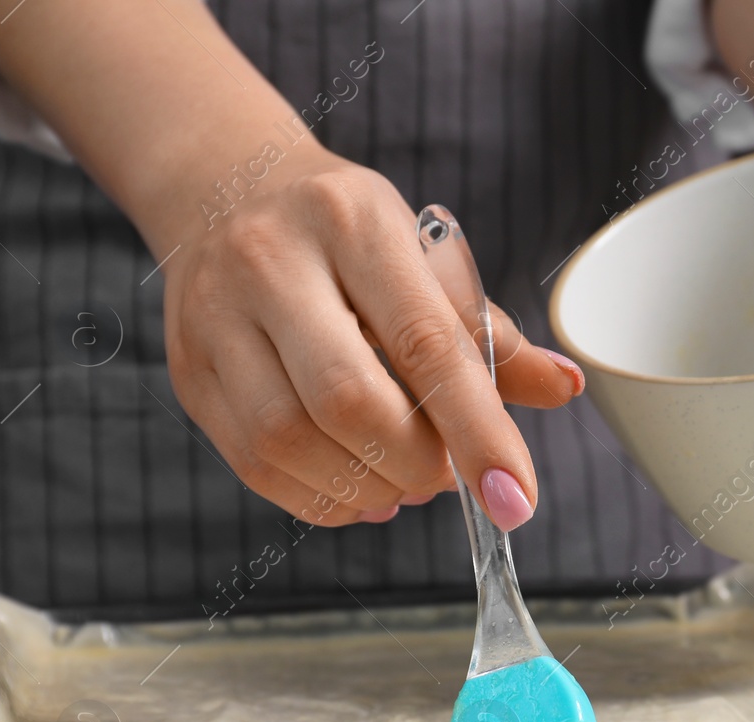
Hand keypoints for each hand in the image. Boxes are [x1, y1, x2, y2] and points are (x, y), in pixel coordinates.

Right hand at [162, 149, 584, 529]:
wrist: (228, 192)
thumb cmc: (348, 234)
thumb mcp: (427, 256)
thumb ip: (492, 334)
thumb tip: (563, 387)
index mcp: (352, 222)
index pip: (426, 344)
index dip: (477, 432)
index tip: (515, 497)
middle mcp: (271, 262)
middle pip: (350, 402)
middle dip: (417, 464)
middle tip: (448, 476)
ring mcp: (215, 319)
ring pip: (290, 442)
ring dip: (367, 487)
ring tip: (406, 482)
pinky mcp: (189, 373)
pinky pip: (254, 466)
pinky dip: (322, 498)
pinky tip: (360, 487)